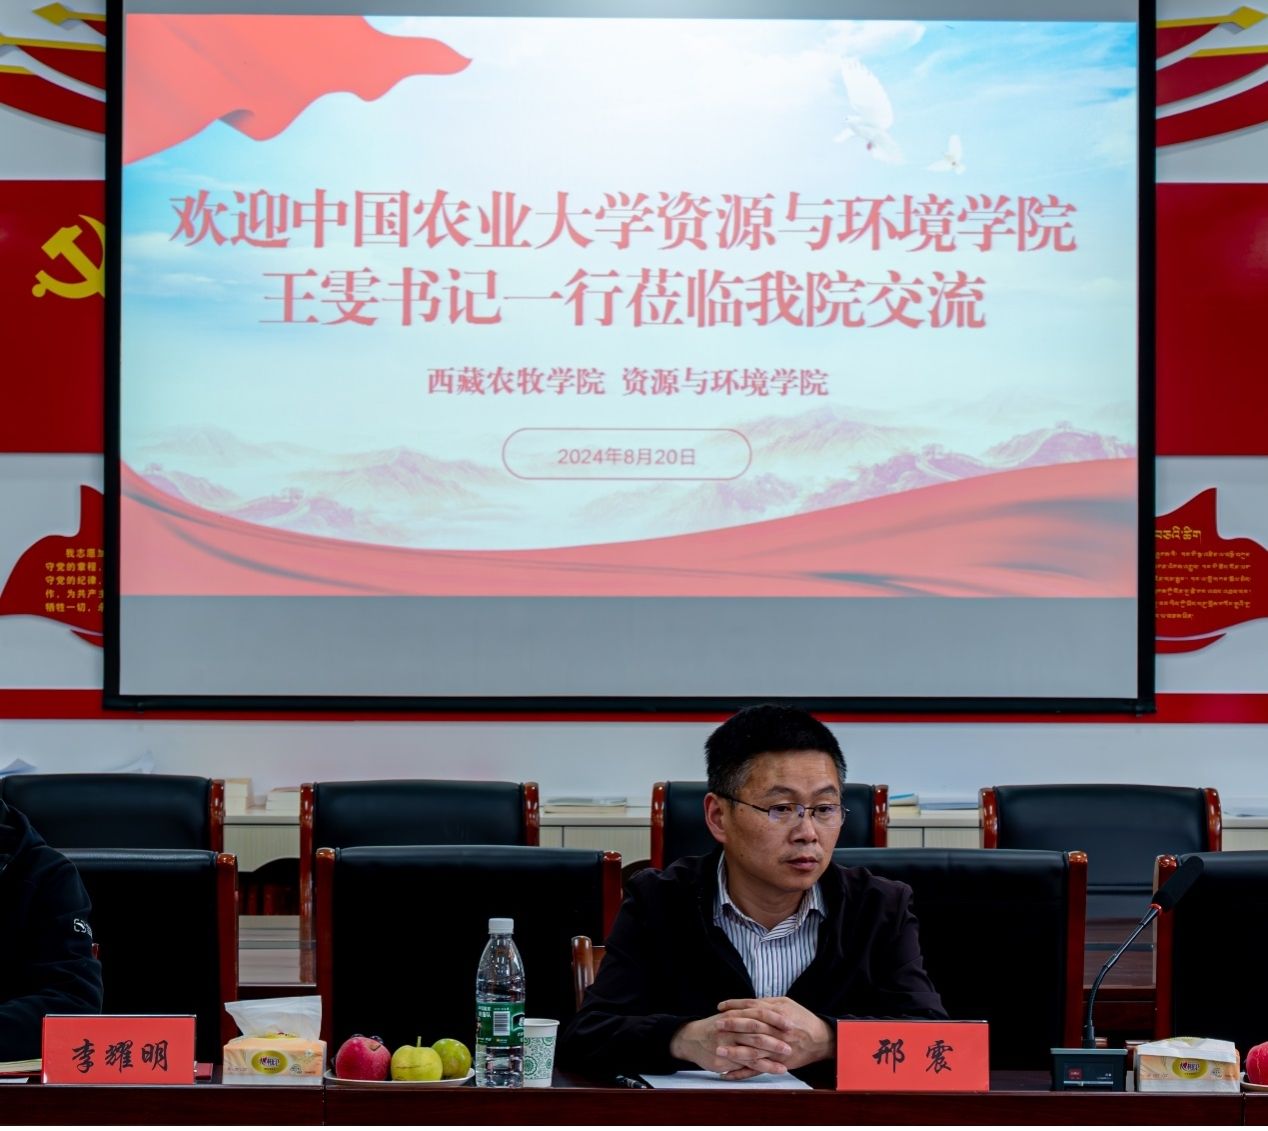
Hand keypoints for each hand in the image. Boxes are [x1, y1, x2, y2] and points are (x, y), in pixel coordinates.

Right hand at [668, 1011, 792, 1080]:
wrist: (691, 1038)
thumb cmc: (715, 1027)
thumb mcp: (730, 1016)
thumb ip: (747, 1014)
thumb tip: (769, 1011)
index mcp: (735, 1014)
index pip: (758, 1013)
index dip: (775, 1018)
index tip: (791, 1022)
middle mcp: (731, 1027)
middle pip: (757, 1030)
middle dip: (775, 1036)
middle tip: (792, 1040)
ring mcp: (728, 1043)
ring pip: (753, 1049)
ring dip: (771, 1054)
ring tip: (787, 1059)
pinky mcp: (726, 1058)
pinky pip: (747, 1063)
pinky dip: (763, 1067)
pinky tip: (776, 1070)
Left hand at [717, 997, 834, 1070]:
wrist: (822, 1040)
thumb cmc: (802, 1018)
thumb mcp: (787, 1003)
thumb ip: (767, 1003)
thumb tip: (748, 1003)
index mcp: (778, 1013)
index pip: (753, 1008)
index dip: (735, 1007)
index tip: (720, 1007)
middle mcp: (777, 1031)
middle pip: (751, 1027)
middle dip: (732, 1026)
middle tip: (715, 1026)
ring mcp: (777, 1049)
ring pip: (753, 1051)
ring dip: (734, 1052)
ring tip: (718, 1050)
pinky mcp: (778, 1063)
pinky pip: (758, 1069)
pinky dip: (743, 1073)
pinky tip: (728, 1074)